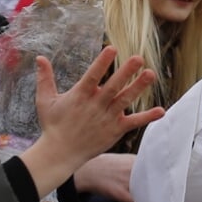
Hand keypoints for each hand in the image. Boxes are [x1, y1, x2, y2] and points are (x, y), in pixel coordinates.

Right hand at [22, 48, 164, 194]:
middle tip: (138, 58)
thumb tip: (40, 58)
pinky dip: (147, 117)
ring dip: (138, 87)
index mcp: (80, 95)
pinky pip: (134, 122)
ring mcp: (107, 118)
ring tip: (151, 74)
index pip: (93, 75)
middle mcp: (95, 105)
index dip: (102, 62)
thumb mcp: (45, 100)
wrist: (60, 153)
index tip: (112, 48)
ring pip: (125, 100)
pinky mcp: (115, 130)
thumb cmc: (52, 125)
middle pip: (113, 86)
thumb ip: (45, 78)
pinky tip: (161, 110)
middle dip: (126, 72)